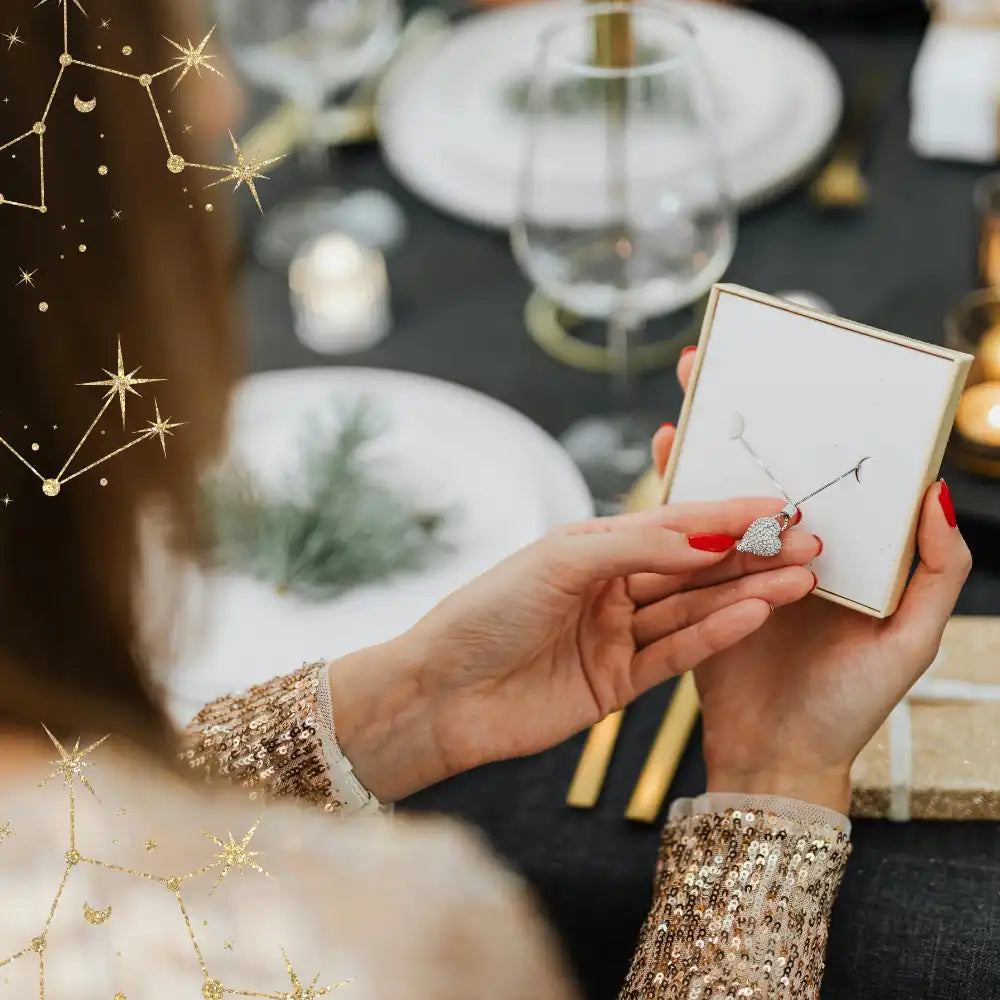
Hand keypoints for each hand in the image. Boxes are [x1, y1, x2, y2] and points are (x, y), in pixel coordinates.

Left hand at [331, 498, 819, 799]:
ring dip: (745, 594)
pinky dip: (714, 635)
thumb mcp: (560, 561)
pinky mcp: (617, 683)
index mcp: (591, 549)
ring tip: (800, 578)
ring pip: (693, 610)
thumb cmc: (486, 612)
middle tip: (810, 543)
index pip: (673, 526)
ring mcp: (615, 637)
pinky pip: (676, 654)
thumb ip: (637, 546)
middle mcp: (609, 589)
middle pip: (692, 569)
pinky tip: (755, 614)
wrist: (441, 695)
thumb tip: (710, 534)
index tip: (781, 507)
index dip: (726, 516)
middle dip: (749, 555)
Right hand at [649, 350, 972, 812]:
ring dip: (701, 445)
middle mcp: (787, 550)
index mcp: (839, 553)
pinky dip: (674, 493)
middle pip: (764, 471)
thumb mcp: (911, 641)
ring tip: (687, 398)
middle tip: (716, 364)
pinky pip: (687, 533)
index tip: (797, 376)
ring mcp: (739, 566)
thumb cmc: (849, 706)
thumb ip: (934, 570)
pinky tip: (666, 456)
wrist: (777, 760)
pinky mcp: (695, 587)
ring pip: (720, 493)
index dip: (813, 425)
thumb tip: (933, 491)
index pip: (826, 476)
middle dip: (741, 417)